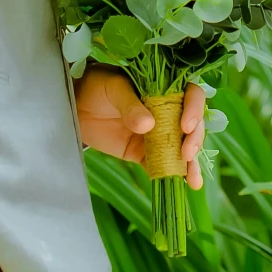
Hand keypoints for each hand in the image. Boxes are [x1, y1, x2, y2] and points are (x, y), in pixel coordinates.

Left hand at [75, 66, 206, 189]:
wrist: (77, 106)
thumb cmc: (97, 87)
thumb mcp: (113, 89)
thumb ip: (130, 105)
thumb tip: (148, 125)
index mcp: (165, 88)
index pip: (191, 94)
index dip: (194, 109)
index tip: (186, 126)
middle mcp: (168, 110)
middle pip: (192, 124)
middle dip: (195, 139)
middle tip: (187, 153)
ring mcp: (159, 133)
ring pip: (182, 147)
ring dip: (191, 163)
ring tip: (193, 179)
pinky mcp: (145, 153)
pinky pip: (164, 165)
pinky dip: (174, 175)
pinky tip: (185, 185)